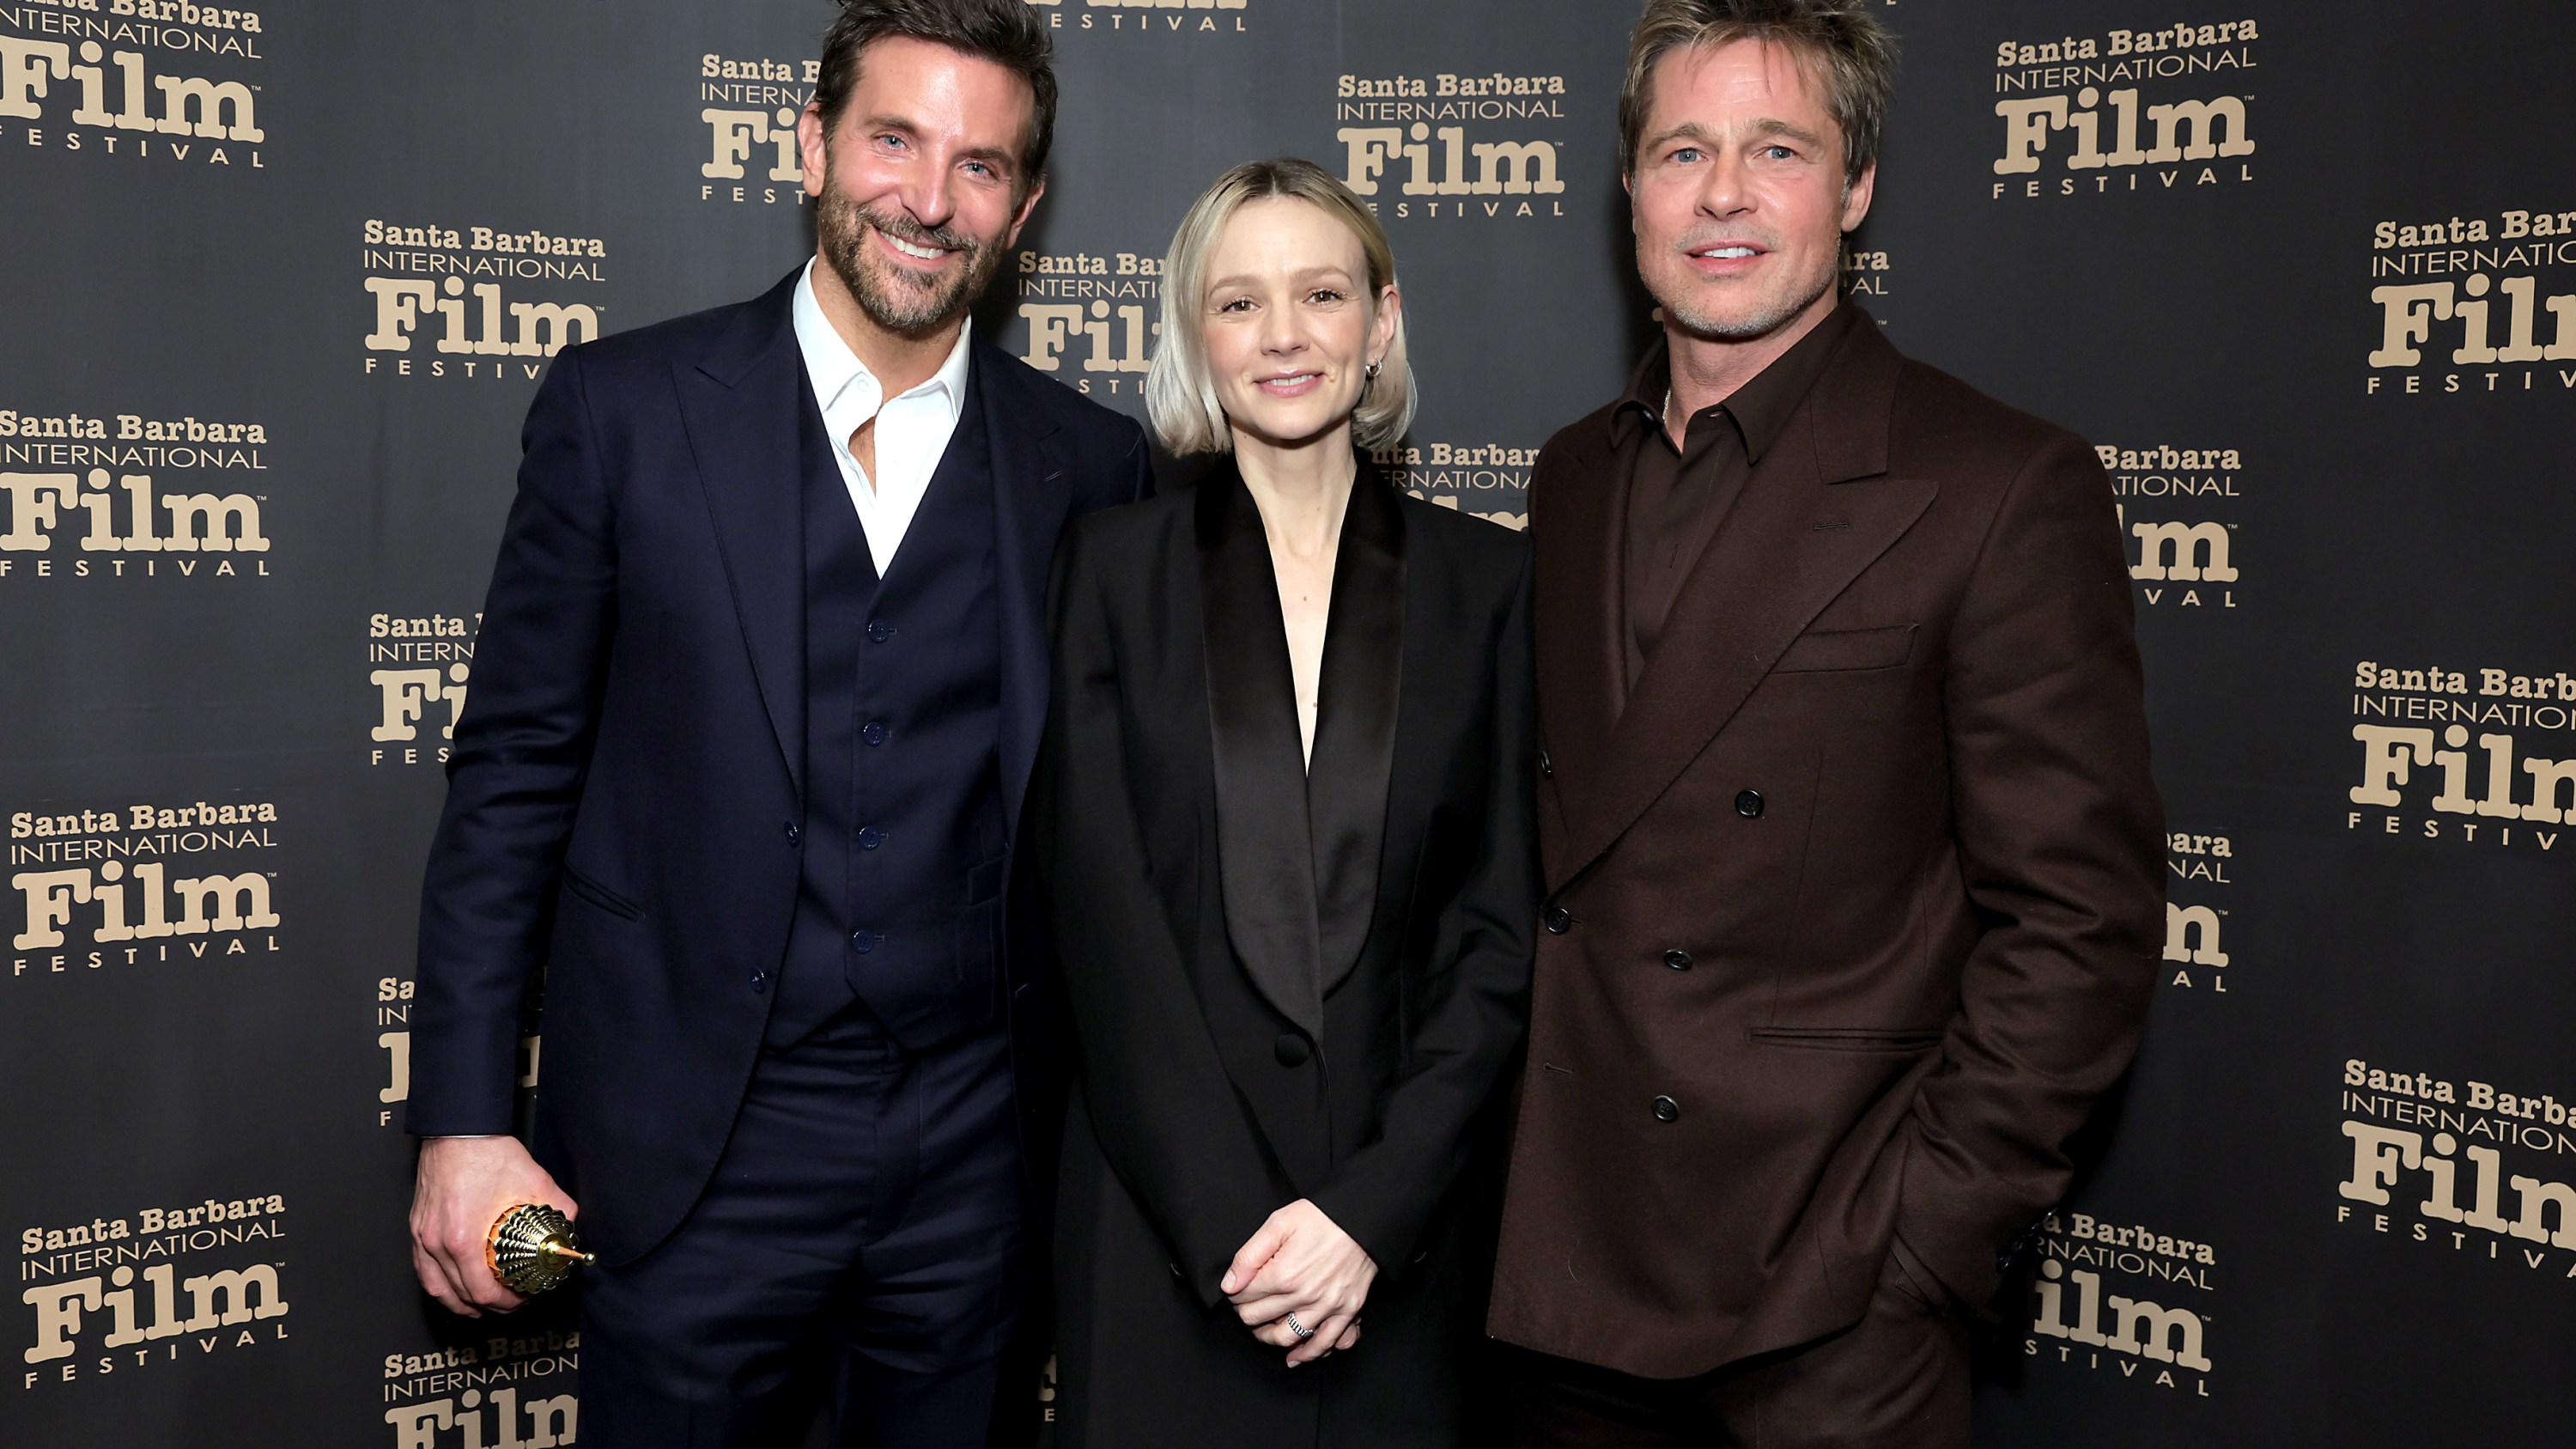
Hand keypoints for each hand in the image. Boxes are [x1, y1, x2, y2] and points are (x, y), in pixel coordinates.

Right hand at [409, 1135, 575, 1317]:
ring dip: (460, 1303)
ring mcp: (423, 1236)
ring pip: (437, 1288)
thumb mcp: (535, 1181)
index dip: (504, 1303)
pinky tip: (454, 1288)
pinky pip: (423, 1269)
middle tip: (510, 1302)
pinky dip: (440, 1285)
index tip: (521, 1299)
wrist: (458, 1130)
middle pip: (460, 1295)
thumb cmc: (487, 1152)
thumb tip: (570, 1229)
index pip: (481, 1292)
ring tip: (482, 1306)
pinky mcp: (417, 1228)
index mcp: (463, 1237)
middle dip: (488, 1306)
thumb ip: (558, 1208)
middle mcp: (437, 1242)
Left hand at [1223, 1199, 1374, 1366]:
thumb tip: (1229, 1285)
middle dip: (1246, 1313)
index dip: (1235, 1293)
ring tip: (1262, 1330)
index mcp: (1283, 1273)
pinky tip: (1294, 1356)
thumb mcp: (1278, 1223)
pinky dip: (1307, 1354)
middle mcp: (1304, 1295)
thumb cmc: (1322, 1217)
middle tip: (1247, 1305)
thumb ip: (1249, 1255)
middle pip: (1259, 1319)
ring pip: (1287, 1337)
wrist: (1362, 1218)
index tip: (1238, 1288)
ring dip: (1268, 1337)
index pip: (1244, 1297)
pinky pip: (1325, 1343)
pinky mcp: (1347, 1311)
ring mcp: (1327, 1306)